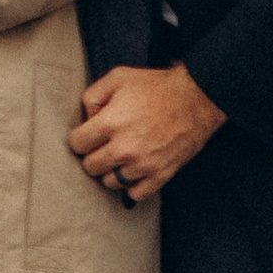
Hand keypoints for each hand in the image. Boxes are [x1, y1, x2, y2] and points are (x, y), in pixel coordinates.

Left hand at [72, 63, 224, 200]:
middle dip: (93, 155)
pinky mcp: (160, 175)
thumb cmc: (156, 87)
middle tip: (104, 144)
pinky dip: (131, 185)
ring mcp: (142, 165)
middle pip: (90, 167)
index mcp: (110, 123)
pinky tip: (134, 170)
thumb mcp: (118, 77)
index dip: (81, 137)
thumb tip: (86, 120)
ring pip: (109, 182)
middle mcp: (124, 148)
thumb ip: (93, 97)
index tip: (89, 134)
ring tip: (121, 156)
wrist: (195, 99)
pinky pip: (134, 194)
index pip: (77, 144)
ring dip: (111, 170)